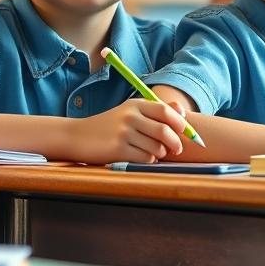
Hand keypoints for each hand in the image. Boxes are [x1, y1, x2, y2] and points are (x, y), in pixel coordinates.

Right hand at [66, 100, 186, 163]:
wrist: (77, 136)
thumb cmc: (108, 126)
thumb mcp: (130, 112)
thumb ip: (156, 111)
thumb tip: (182, 112)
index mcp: (136, 104)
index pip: (166, 111)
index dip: (181, 124)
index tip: (187, 133)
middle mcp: (130, 116)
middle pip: (165, 131)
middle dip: (175, 143)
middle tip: (177, 150)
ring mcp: (123, 133)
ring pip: (156, 148)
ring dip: (159, 154)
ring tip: (153, 153)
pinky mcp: (118, 149)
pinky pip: (145, 159)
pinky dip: (148, 161)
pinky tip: (141, 158)